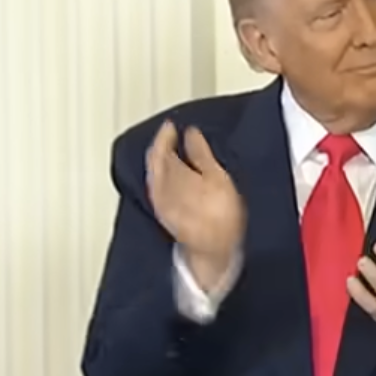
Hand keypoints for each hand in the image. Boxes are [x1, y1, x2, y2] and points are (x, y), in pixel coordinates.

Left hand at [147, 121, 245, 285]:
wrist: (214, 249)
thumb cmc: (219, 216)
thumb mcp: (217, 176)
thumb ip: (201, 153)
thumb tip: (191, 134)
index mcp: (172, 173)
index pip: (161, 148)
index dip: (166, 135)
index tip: (171, 126)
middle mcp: (161, 186)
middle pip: (155, 161)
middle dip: (161, 147)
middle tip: (170, 136)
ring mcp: (161, 202)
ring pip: (155, 175)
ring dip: (161, 162)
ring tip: (170, 154)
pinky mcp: (165, 214)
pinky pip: (157, 189)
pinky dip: (162, 179)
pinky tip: (169, 180)